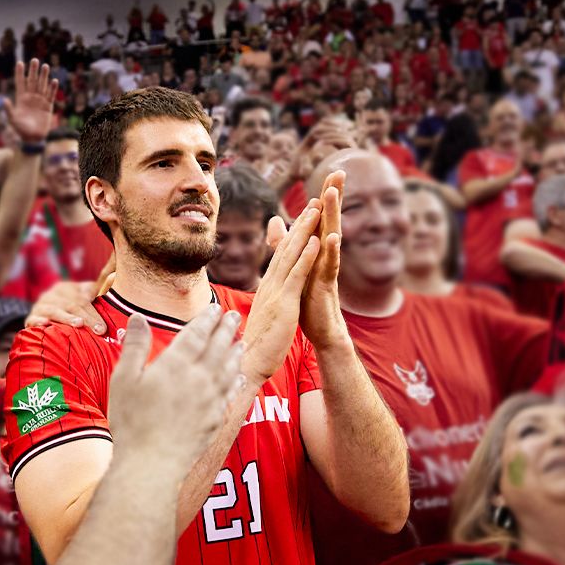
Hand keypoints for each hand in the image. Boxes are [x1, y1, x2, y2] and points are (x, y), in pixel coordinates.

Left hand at [8, 60, 59, 143]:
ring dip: (43, 76)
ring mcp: (40, 101)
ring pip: (42, 85)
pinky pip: (51, 95)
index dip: (20, 73)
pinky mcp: (48, 106)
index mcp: (21, 98)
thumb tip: (4, 99)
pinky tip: (54, 81)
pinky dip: (52, 88)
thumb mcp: (12, 120)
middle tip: (34, 60)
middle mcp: (31, 97)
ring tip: (45, 66)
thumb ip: (9, 109)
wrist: (33, 138)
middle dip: (33, 71)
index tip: (20, 63)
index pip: (20, 82)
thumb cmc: (20, 129)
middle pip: (32, 81)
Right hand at [26, 280, 105, 334]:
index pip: (82, 299)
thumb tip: (113, 278)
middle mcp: (51, 295)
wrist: (43, 319)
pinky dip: (39, 321)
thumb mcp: (82, 299)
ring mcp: (40, 307)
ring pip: (54, 311)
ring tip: (78, 324)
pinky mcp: (30, 319)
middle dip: (87, 318)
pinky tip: (46, 324)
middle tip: (98, 330)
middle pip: (71, 305)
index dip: (94, 312)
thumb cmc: (71, 312)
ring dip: (66, 318)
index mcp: (64, 289)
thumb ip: (95, 292)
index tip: (104, 327)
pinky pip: (33, 319)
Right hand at [107, 305, 245, 468]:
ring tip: (240, 342)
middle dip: (227, 329)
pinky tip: (238, 377)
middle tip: (235, 316)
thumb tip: (137, 317)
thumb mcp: (123, 380)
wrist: (151, 465)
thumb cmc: (131, 423)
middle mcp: (198, 379)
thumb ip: (135, 346)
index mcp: (175, 365)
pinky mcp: (215, 420)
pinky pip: (231, 394)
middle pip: (218, 347)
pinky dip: (236, 381)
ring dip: (236, 353)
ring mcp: (210, 400)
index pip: (197, 334)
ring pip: (229, 369)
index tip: (215, 309)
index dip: (207, 319)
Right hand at [241, 202, 323, 382]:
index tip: (305, 216)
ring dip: (305, 231)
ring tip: (317, 209)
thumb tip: (267, 292)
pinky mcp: (284, 303)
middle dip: (301, 224)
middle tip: (315, 201)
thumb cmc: (255, 344)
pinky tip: (316, 241)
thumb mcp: (264, 315)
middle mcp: (270, 284)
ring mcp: (276, 292)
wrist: (248, 363)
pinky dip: (306, 257)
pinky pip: (296, 276)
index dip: (294, 234)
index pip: (282, 255)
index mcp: (268, 287)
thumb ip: (267, 299)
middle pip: (287, 248)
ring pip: (292, 255)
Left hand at [300, 172, 347, 347]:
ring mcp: (327, 267)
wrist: (321, 329)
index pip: (320, 217)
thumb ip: (286, 242)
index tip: (331, 172)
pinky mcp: (327, 283)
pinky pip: (330, 264)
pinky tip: (332, 236)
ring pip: (331, 236)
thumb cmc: (308, 297)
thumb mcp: (295, 264)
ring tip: (333, 194)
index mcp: (316, 249)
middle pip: (330, 220)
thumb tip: (275, 220)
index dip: (325, 196)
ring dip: (333, 215)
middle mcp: (325, 254)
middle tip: (339, 171)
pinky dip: (331, 250)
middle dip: (334, 196)